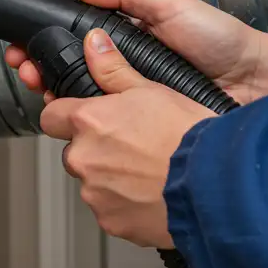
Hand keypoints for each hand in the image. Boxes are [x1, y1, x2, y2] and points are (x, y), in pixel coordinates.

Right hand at [4, 0, 267, 104]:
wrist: (257, 82)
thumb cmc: (222, 40)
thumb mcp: (170, 4)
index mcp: (128, 39)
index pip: (74, 42)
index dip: (45, 45)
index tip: (24, 49)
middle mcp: (125, 69)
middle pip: (69, 73)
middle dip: (40, 71)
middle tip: (25, 71)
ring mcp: (133, 99)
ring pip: (83, 101)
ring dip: (56, 96)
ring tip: (42, 89)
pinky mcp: (144, 126)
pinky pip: (110, 125)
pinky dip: (89, 123)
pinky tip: (75, 118)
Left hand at [39, 28, 213, 247]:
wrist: (216, 185)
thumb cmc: (189, 136)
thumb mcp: (154, 90)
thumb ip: (114, 70)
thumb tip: (94, 44)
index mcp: (89, 121)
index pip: (51, 116)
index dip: (67, 115)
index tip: (85, 118)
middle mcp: (84, 158)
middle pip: (75, 151)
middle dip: (96, 149)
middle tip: (133, 146)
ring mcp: (96, 194)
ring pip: (93, 182)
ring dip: (112, 178)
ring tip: (149, 171)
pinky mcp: (111, 222)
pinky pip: (110, 210)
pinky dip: (126, 204)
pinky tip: (153, 193)